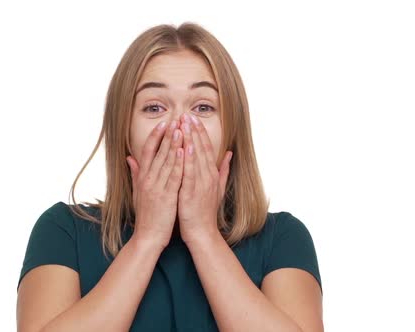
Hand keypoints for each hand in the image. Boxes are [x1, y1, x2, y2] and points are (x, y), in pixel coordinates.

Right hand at [126, 120, 183, 248]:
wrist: (147, 236)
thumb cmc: (146, 214)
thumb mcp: (137, 191)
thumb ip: (135, 173)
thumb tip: (130, 157)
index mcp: (143, 177)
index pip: (148, 151)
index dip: (156, 136)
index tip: (163, 123)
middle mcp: (148, 179)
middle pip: (158, 152)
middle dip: (168, 135)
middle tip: (175, 118)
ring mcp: (157, 187)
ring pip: (166, 161)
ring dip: (174, 144)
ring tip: (180, 128)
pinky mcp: (166, 197)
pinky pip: (174, 177)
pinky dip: (178, 163)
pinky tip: (184, 151)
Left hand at [177, 113, 232, 243]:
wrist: (202, 233)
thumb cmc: (205, 211)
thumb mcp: (217, 188)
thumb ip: (222, 170)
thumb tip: (229, 154)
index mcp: (211, 174)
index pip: (206, 148)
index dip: (200, 132)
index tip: (193, 118)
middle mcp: (208, 176)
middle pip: (201, 149)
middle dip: (194, 130)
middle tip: (187, 114)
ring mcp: (201, 184)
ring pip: (195, 157)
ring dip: (190, 139)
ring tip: (184, 124)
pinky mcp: (192, 192)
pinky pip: (190, 173)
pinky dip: (188, 160)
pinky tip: (184, 147)